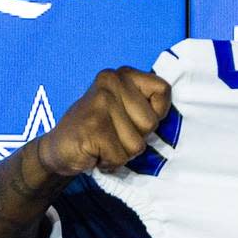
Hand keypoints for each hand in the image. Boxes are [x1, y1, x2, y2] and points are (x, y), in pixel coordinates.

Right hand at [36, 67, 171, 175]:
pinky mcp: (92, 128)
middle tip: (112, 135)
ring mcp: (100, 103)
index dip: (156, 113)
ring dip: (122, 153)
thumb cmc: (99, 130)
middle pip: (151, 123)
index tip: (133, 118)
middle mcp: (110, 82)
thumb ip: (147, 105)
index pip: (163, 90)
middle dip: (136, 138)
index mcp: (122, 74)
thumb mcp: (126, 109)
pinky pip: (120, 157)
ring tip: (103, 144)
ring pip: (137, 144)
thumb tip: (180, 109)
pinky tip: (94, 153)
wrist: (57, 149)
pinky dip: (109, 163)